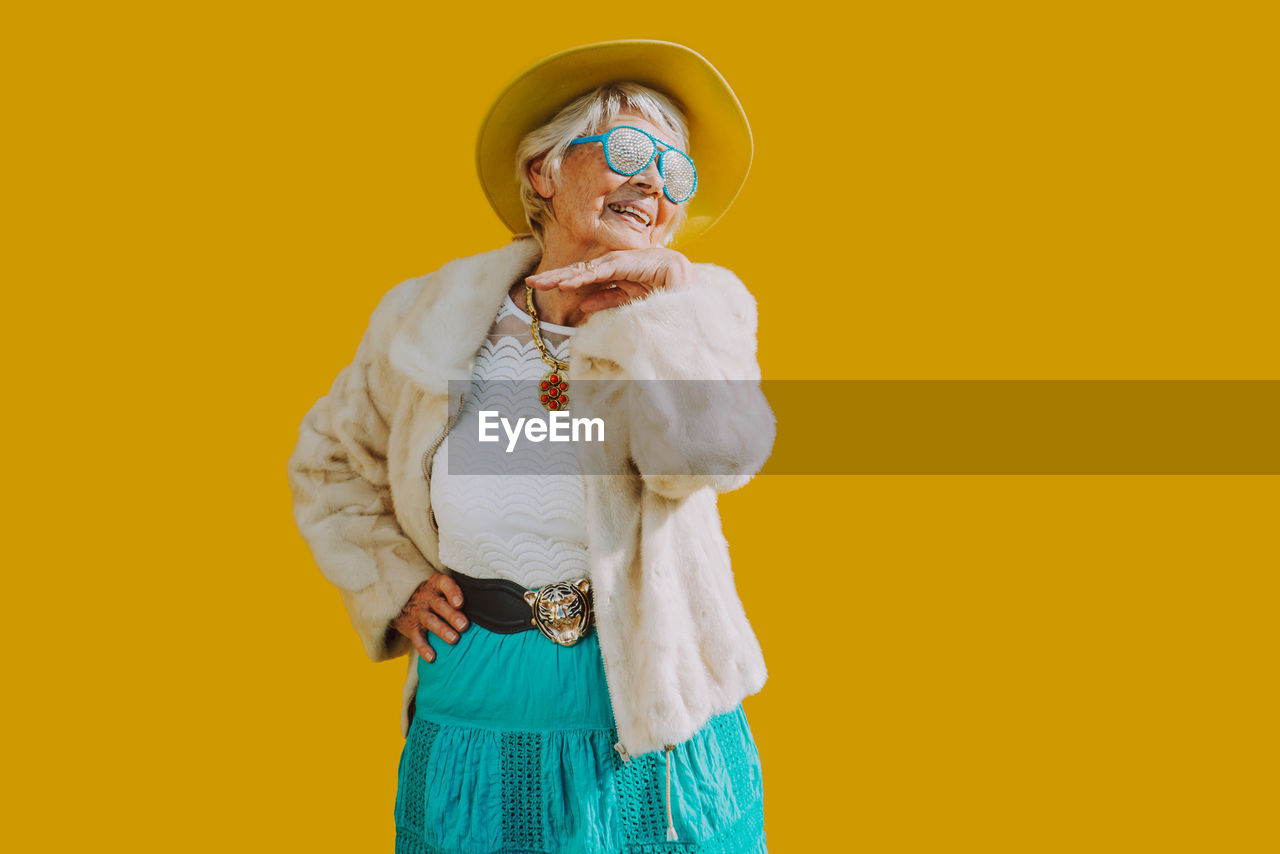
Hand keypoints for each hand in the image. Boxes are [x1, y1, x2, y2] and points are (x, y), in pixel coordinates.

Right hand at [392, 574, 467, 661]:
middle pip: (440, 605)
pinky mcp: (411, 627)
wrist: (403, 600)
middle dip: (452, 615)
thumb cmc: (434, 595)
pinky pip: (417, 638)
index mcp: (437, 585)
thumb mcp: (442, 588)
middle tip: (464, 626)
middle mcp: (427, 597)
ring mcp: (419, 612)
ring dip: (442, 630)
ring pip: (430, 621)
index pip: (445, 584)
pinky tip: (432, 657)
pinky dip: (424, 648)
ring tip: (454, 639)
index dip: (453, 592)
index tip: (460, 603)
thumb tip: (487, 608)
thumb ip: (459, 594)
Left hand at [525, 248, 694, 312]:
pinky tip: (566, 283)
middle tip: (529, 283)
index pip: (583, 277)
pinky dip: (583, 277)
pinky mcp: (628, 263)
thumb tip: (583, 305)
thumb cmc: (664, 293)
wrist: (689, 287)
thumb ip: (608, 301)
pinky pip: (600, 271)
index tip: (539, 287)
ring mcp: (620, 262)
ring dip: (562, 277)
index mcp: (615, 274)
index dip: (561, 280)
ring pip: (585, 270)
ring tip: (540, 283)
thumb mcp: (630, 302)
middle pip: (579, 270)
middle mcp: (614, 265)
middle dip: (554, 277)